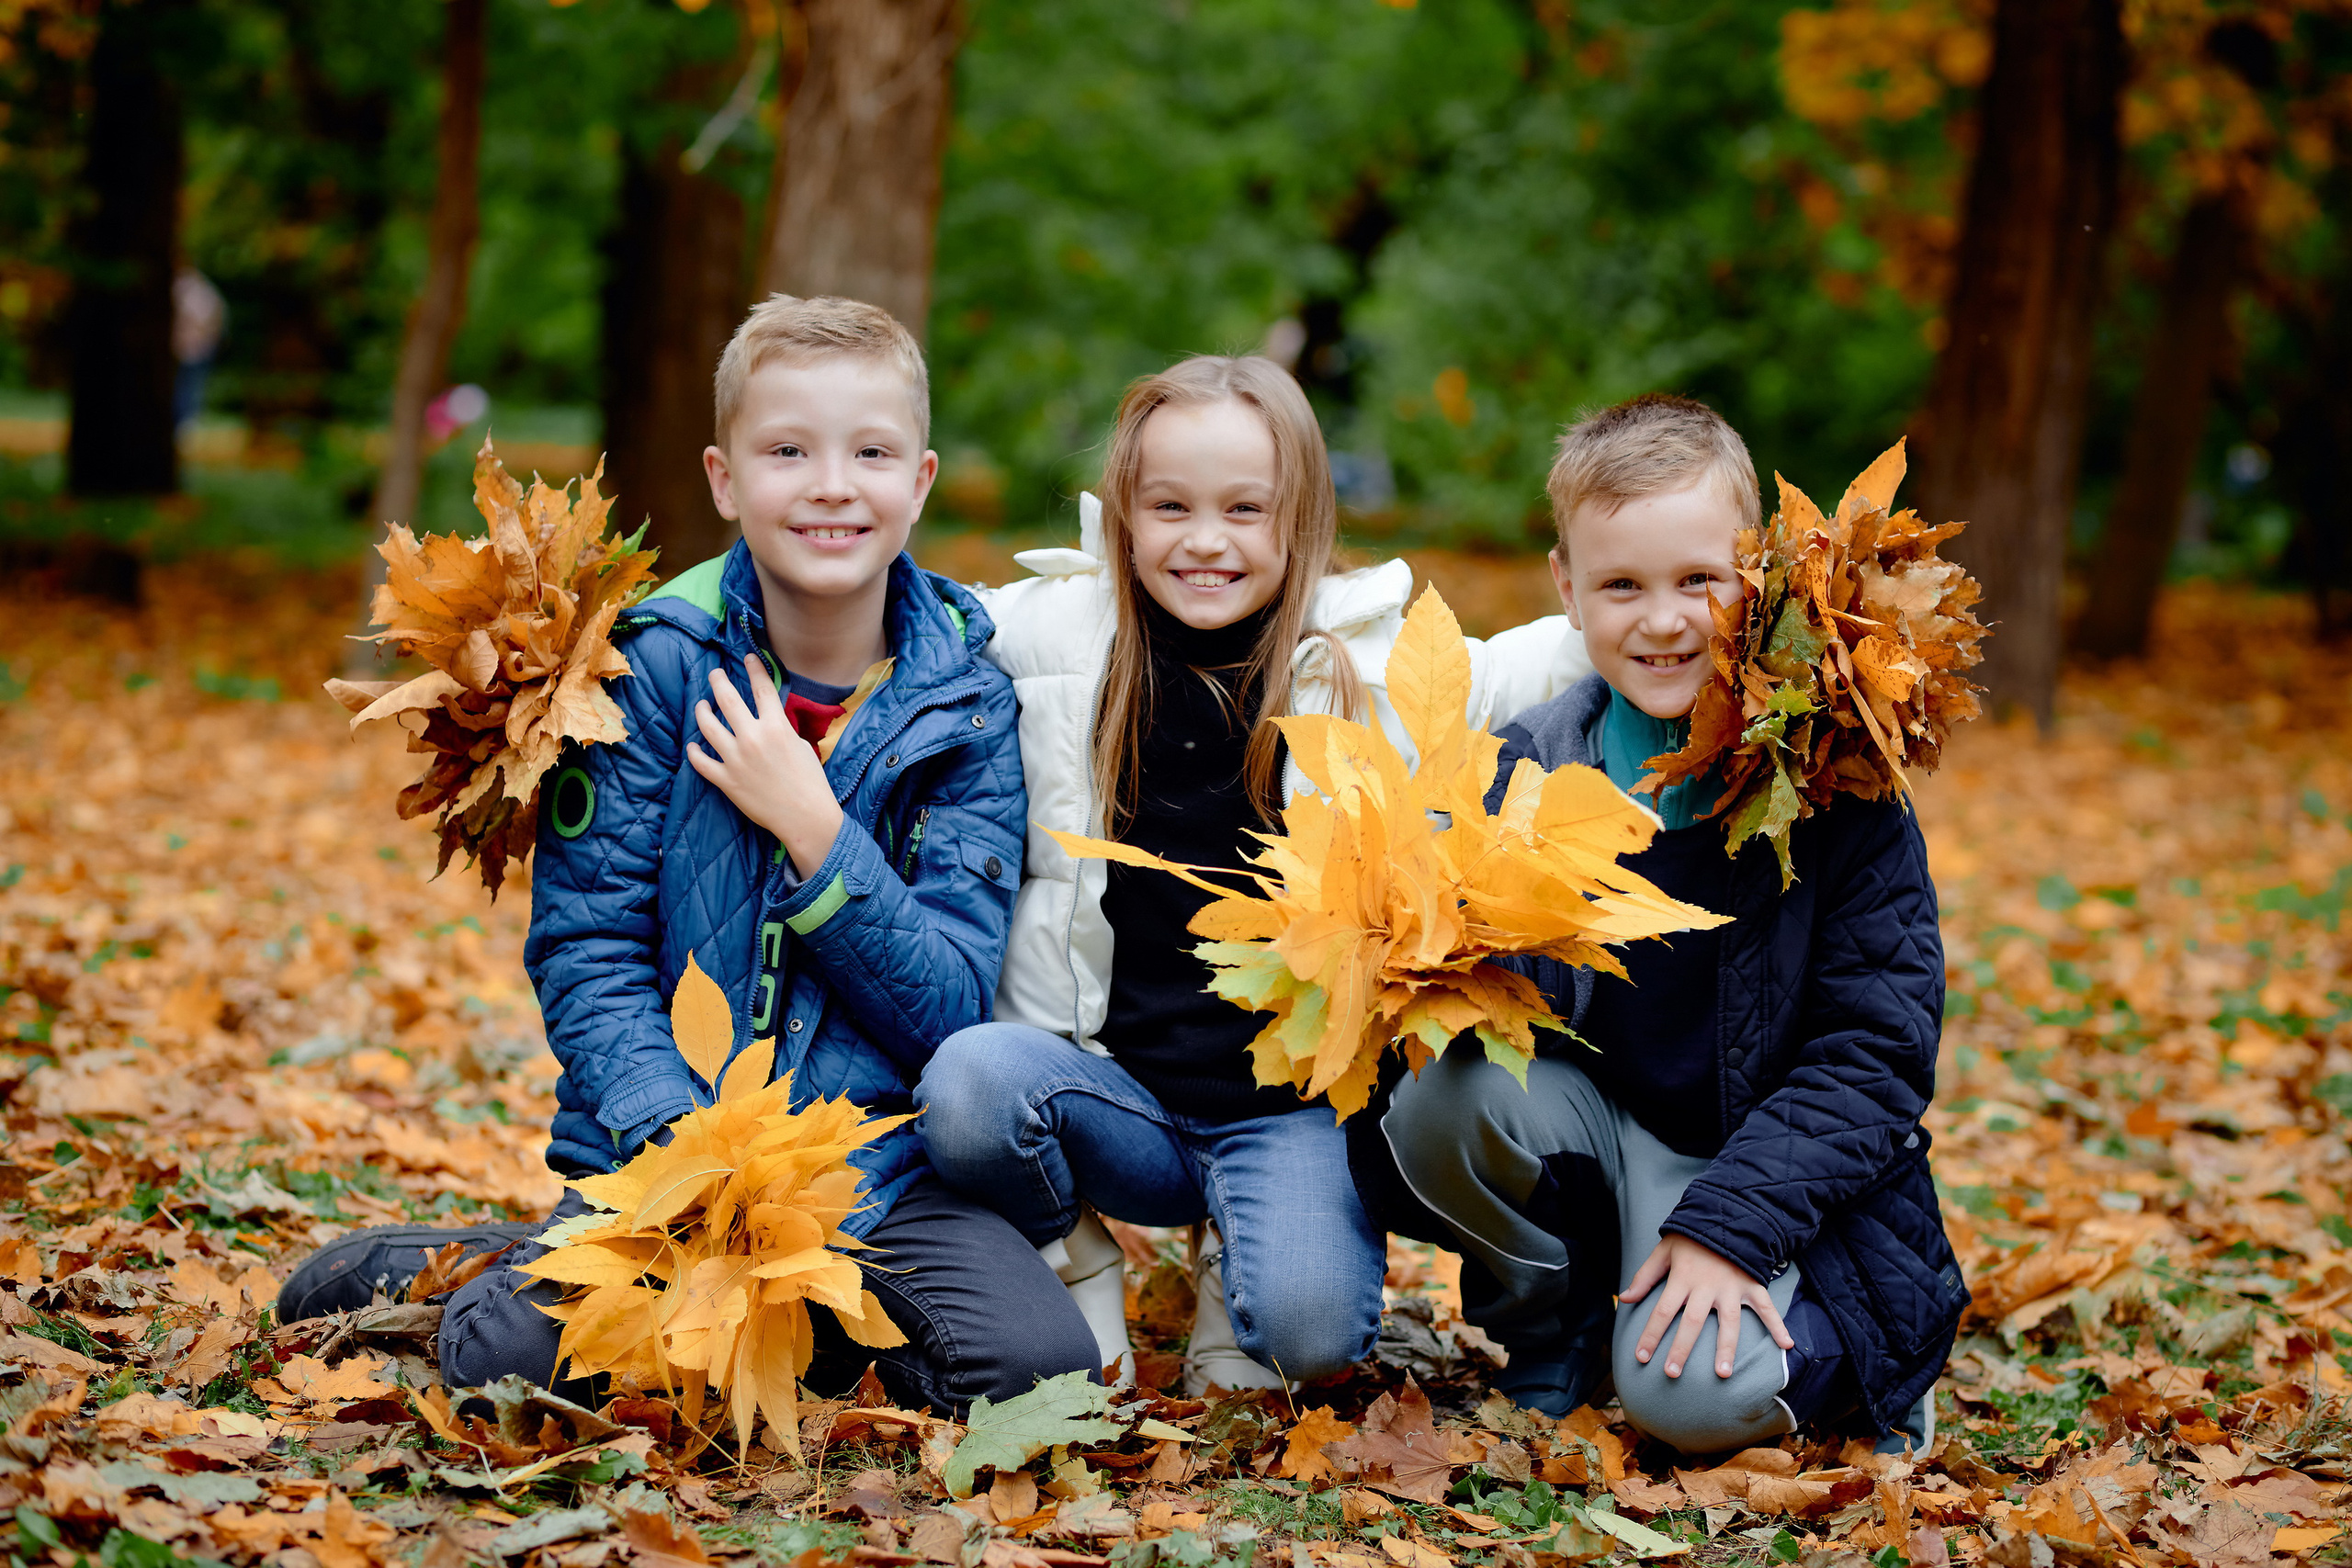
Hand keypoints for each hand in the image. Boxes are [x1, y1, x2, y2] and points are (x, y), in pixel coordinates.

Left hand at [686, 654, 842, 879]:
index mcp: (776, 727)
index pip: (762, 688)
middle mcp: (753, 738)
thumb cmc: (810, 782)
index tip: (747, 657)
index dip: (754, 668)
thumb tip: (768, 720)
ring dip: (702, 711)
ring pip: (708, 726)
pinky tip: (694, 746)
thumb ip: (781, 729)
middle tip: (714, 674)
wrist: (805, 817)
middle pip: (728, 699)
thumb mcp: (801, 746)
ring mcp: (736, 759)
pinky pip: (701, 762)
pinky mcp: (726, 781)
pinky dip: (695, 752)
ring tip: (701, 706)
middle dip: (718, 681)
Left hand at [1619, 1233, 1792, 1379]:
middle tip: (1672, 1373)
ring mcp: (1732, 1287)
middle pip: (1692, 1322)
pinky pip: (1766, 1308)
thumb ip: (1645, 1275)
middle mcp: (1707, 1286)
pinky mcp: (1751, 1285)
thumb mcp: (1663, 1250)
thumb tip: (1624, 1298)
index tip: (1641, 1357)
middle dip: (1681, 1349)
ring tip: (1722, 1374)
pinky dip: (1778, 1325)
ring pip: (1729, 1323)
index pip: (1662, 1311)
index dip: (1650, 1334)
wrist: (1726, 1214)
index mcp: (1682, 1278)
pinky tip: (1786, 1344)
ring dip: (1726, 1348)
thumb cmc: (1691, 1237)